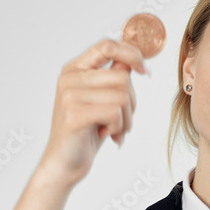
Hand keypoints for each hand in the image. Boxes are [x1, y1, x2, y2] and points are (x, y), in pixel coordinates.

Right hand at [40, 38, 147, 185]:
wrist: (64, 163)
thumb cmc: (86, 132)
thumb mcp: (102, 100)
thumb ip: (114, 77)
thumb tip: (134, 61)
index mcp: (74, 69)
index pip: (107, 45)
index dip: (132, 54)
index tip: (145, 71)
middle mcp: (69, 78)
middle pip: (122, 77)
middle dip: (131, 103)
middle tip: (123, 121)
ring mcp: (69, 95)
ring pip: (122, 96)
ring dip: (127, 119)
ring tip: (116, 130)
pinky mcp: (74, 114)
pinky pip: (115, 113)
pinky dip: (119, 127)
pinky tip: (109, 136)